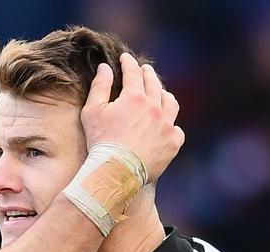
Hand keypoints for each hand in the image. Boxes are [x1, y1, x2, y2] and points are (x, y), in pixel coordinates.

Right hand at [81, 53, 183, 180]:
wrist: (116, 173)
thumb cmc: (101, 143)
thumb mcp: (92, 112)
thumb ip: (99, 86)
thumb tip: (105, 67)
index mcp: (135, 97)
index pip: (133, 72)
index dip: (128, 62)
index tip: (125, 59)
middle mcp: (154, 107)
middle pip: (154, 83)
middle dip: (147, 74)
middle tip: (144, 71)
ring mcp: (166, 126)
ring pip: (171, 103)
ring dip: (164, 95)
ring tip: (160, 94)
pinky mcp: (172, 144)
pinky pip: (177, 130)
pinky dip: (172, 126)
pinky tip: (167, 127)